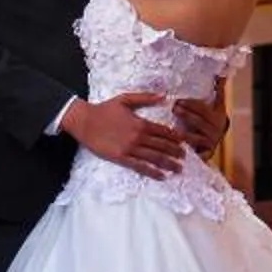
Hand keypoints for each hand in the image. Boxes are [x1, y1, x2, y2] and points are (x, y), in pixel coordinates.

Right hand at [64, 91, 186, 177]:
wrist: (85, 121)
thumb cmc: (105, 109)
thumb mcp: (126, 99)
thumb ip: (146, 98)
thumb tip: (164, 96)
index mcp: (141, 122)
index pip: (164, 131)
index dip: (176, 137)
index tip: (185, 142)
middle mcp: (138, 137)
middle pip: (162, 146)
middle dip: (176, 152)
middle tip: (186, 157)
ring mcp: (130, 148)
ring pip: (154, 157)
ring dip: (168, 163)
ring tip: (179, 168)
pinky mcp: (121, 158)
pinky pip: (140, 166)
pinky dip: (152, 172)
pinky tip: (162, 176)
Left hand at [172, 87, 229, 157]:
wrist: (216, 139)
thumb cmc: (212, 118)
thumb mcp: (217, 104)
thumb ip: (218, 90)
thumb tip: (221, 73)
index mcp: (217, 116)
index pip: (204, 109)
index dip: (191, 105)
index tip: (178, 100)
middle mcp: (215, 129)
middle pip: (199, 122)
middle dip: (185, 115)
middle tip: (173, 108)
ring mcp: (210, 142)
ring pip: (195, 137)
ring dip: (183, 133)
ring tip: (170, 128)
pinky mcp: (206, 153)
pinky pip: (196, 152)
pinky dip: (187, 150)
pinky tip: (176, 147)